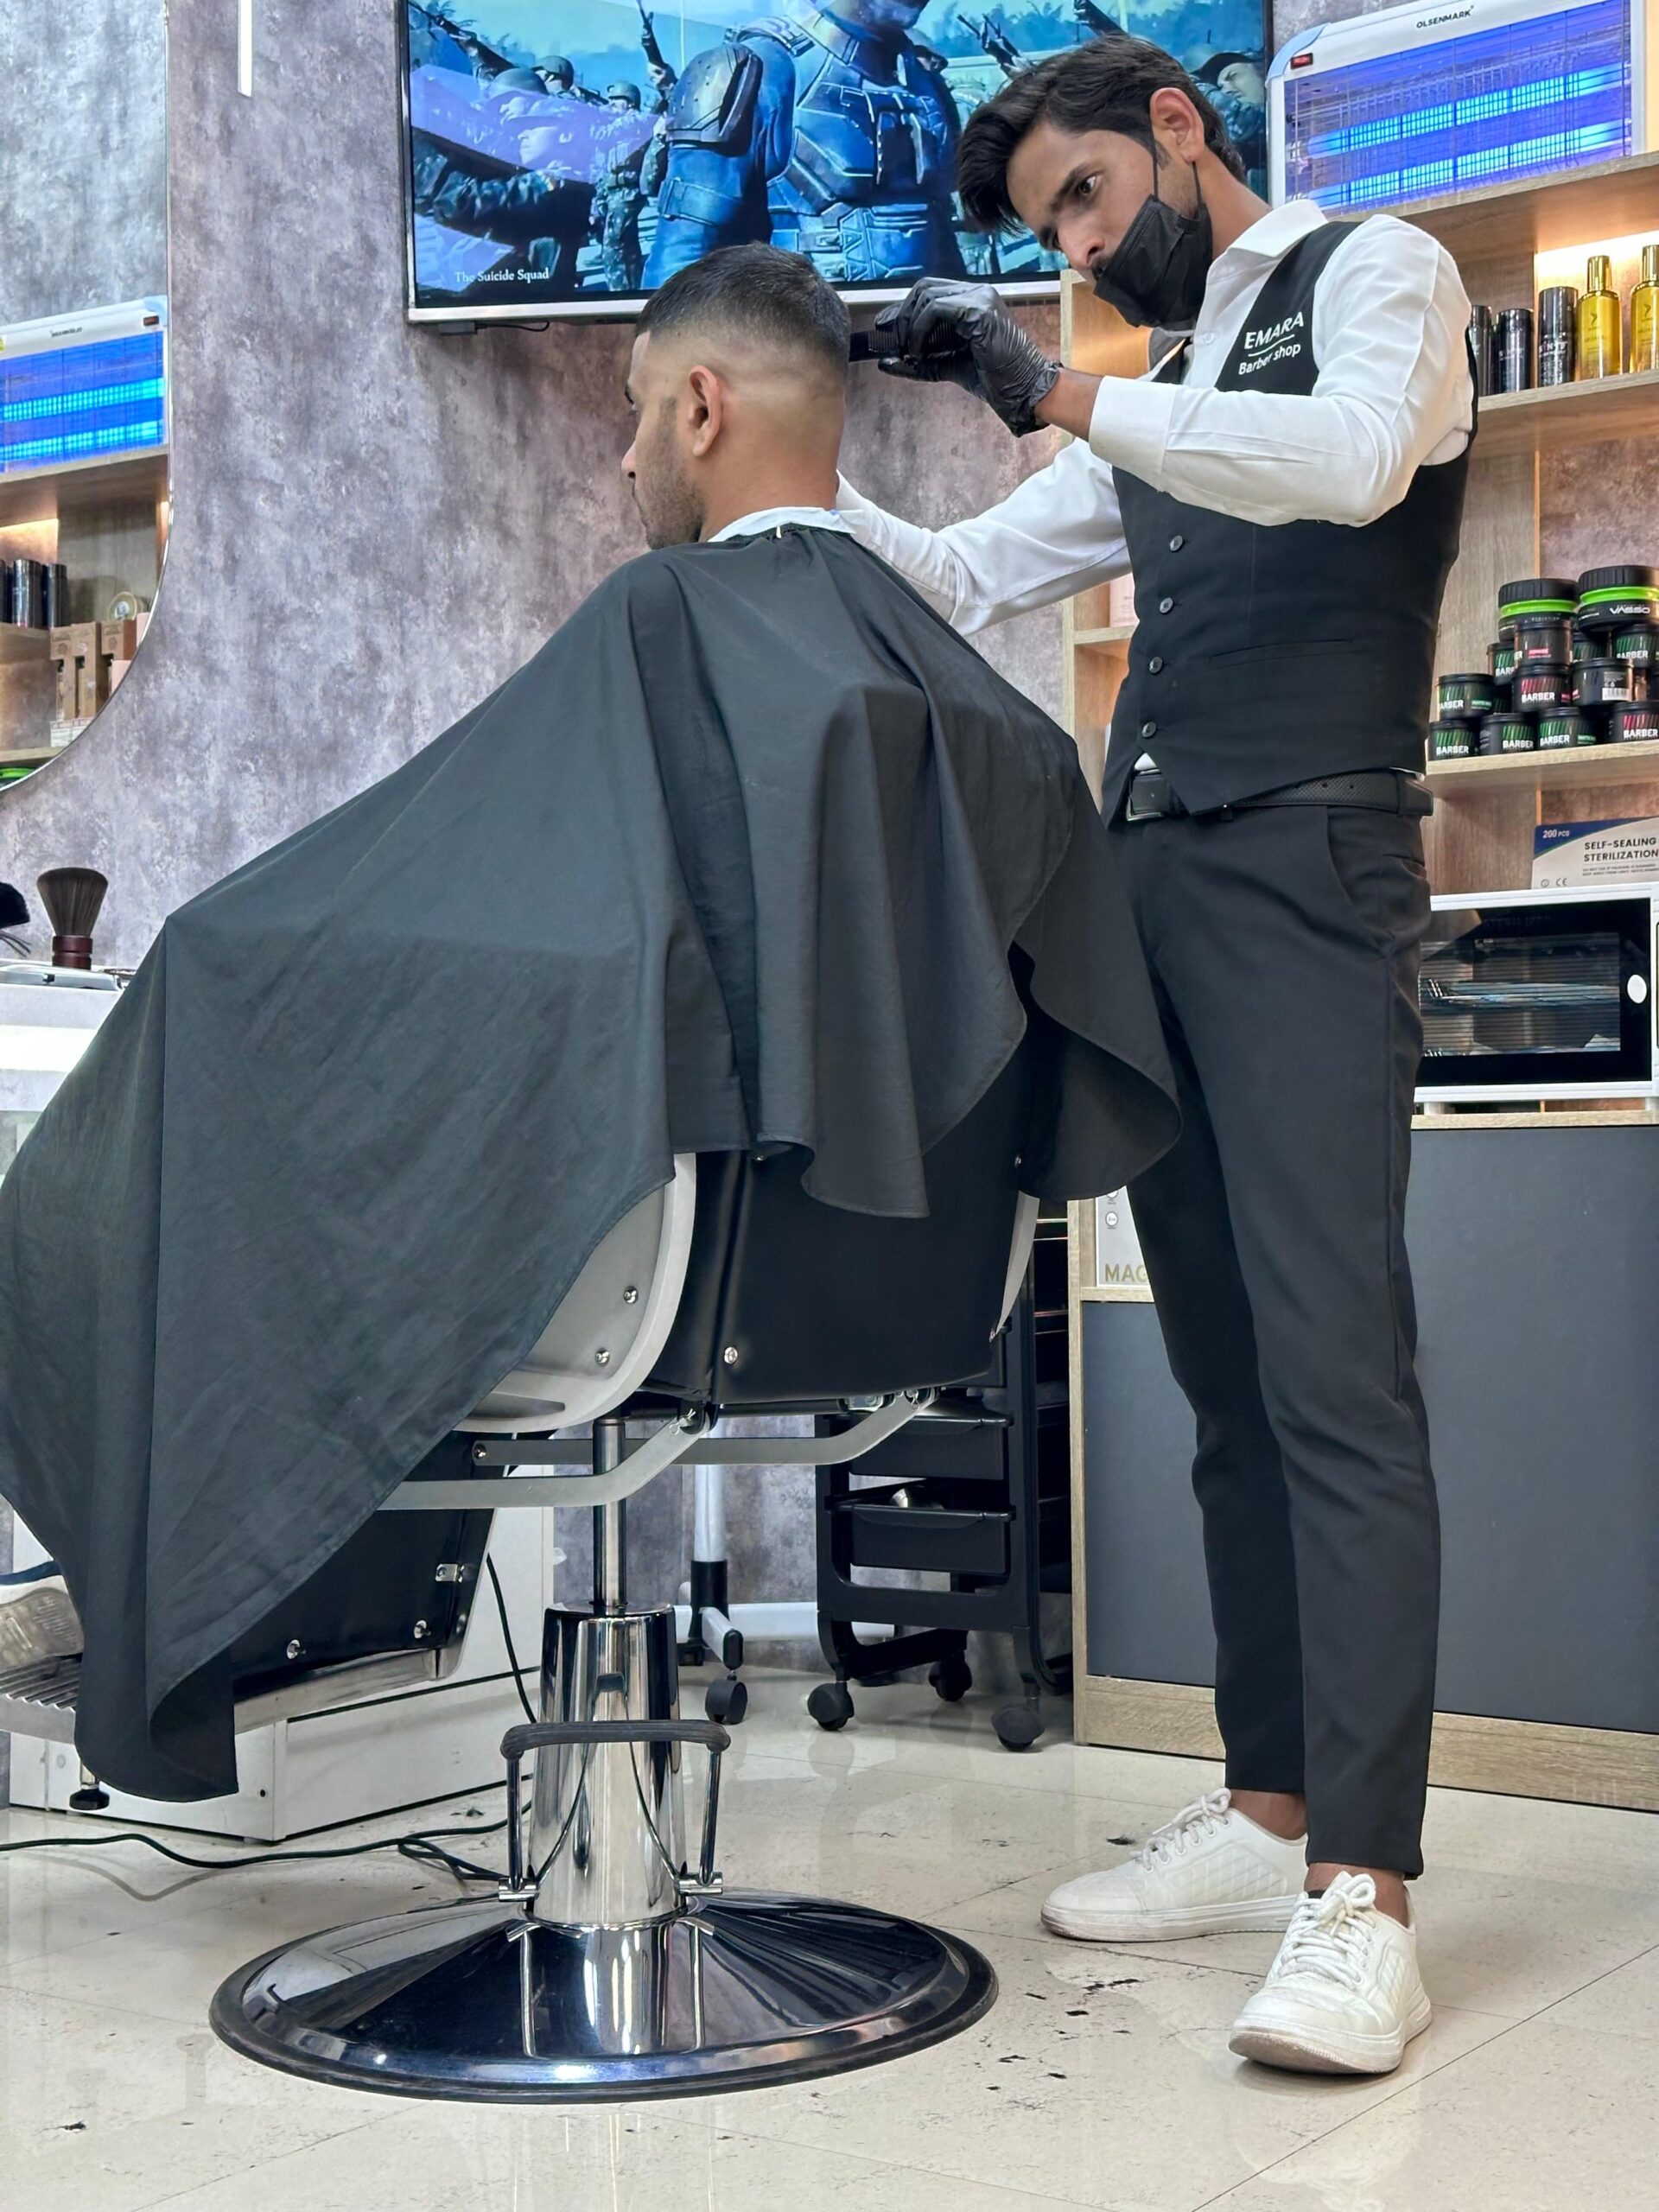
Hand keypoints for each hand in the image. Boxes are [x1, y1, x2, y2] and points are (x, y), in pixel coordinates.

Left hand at [874, 278, 1060, 435]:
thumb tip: (884, 362)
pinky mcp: (979, 310)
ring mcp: (980, 297)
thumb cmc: (995, 380)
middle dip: (901, 314)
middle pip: (924, 288)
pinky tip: (918, 352)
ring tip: (909, 353)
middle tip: (891, 342)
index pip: (929, 292)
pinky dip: (919, 330)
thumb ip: (918, 363)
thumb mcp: (947, 367)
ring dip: (909, 325)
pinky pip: (935, 309)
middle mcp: (977, 292)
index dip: (903, 309)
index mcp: (973, 301)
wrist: (1025, 391)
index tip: (884, 329)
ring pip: (927, 295)